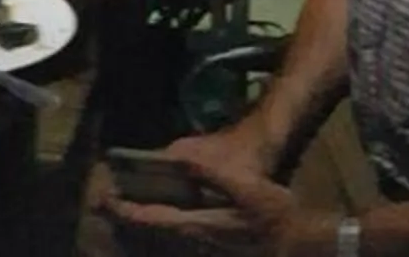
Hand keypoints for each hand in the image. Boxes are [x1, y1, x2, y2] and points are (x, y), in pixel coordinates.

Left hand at [100, 131, 330, 256]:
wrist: (304, 244)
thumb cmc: (276, 216)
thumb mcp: (248, 189)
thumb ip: (213, 175)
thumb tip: (180, 161)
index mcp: (199, 226)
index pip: (152, 219)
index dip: (126, 210)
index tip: (104, 199)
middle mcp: (197, 242)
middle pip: (153, 230)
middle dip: (127, 218)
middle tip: (104, 203)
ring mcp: (207, 248)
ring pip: (165, 235)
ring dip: (143, 222)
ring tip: (124, 207)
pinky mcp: (217, 246)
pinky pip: (179, 236)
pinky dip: (162, 225)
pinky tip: (162, 214)